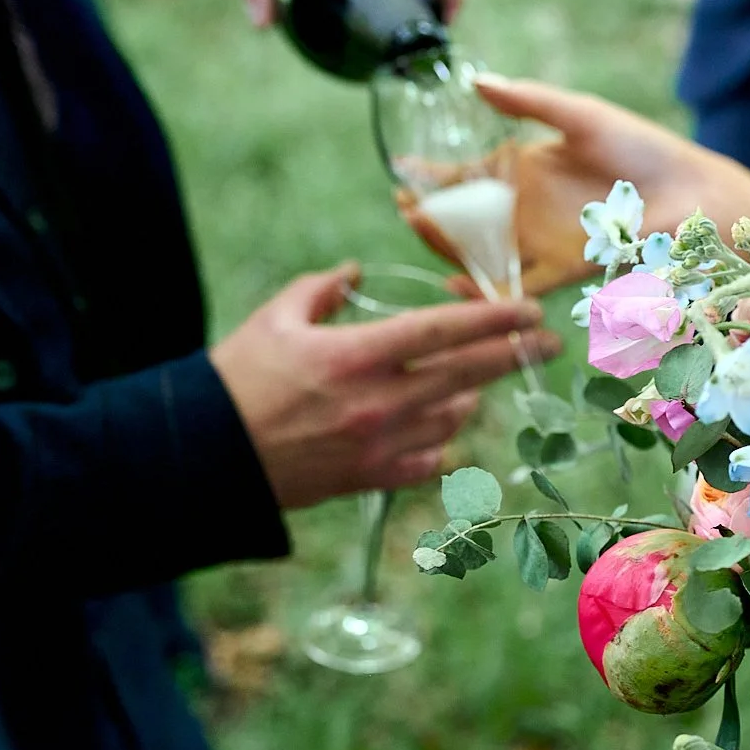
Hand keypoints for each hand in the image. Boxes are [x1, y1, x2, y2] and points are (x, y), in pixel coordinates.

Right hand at [209, 265, 557, 508]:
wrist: (202, 456)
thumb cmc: (234, 380)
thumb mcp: (274, 320)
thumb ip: (320, 290)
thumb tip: (355, 271)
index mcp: (355, 356)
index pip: (443, 331)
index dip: (493, 318)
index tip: (528, 310)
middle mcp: (378, 402)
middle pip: (468, 373)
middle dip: (515, 353)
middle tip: (547, 341)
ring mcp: (380, 444)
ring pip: (454, 415)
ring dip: (471, 393)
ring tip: (472, 377)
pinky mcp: (372, 477)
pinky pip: (430, 458)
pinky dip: (440, 439)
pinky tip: (437, 424)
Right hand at [404, 75, 749, 296]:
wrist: (689, 194)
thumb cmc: (642, 150)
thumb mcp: (581, 116)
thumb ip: (529, 102)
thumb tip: (475, 81)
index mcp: (526, 169)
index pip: (468, 176)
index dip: (435, 177)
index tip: (403, 173)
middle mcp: (528, 210)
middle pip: (467, 219)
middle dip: (433, 215)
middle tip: (406, 208)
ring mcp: (544, 241)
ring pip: (485, 251)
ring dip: (451, 247)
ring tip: (422, 232)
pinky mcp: (566, 268)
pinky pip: (521, 284)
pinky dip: (491, 288)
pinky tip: (459, 285)